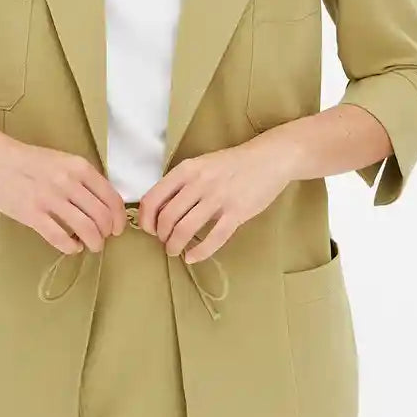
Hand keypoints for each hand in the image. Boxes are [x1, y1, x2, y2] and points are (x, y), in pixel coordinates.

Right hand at [0, 133, 126, 253]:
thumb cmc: (27, 160)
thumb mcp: (62, 160)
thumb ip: (81, 179)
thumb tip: (100, 204)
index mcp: (79, 167)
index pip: (111, 197)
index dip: (119, 218)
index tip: (117, 228)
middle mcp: (69, 183)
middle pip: (102, 216)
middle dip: (106, 233)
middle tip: (102, 238)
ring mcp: (51, 199)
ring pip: (86, 229)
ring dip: (93, 242)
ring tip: (90, 245)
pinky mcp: (32, 214)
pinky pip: (60, 237)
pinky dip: (71, 247)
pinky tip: (71, 247)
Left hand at [137, 136, 295, 262]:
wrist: (269, 158)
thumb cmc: (232, 164)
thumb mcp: (201, 165)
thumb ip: (182, 184)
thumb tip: (161, 211)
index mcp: (186, 169)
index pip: (153, 198)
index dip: (146, 219)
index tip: (150, 230)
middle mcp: (199, 182)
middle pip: (167, 218)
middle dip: (162, 236)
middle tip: (165, 243)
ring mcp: (218, 198)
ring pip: (185, 229)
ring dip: (175, 245)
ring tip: (176, 251)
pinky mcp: (237, 212)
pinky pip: (214, 238)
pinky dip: (199, 252)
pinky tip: (192, 257)